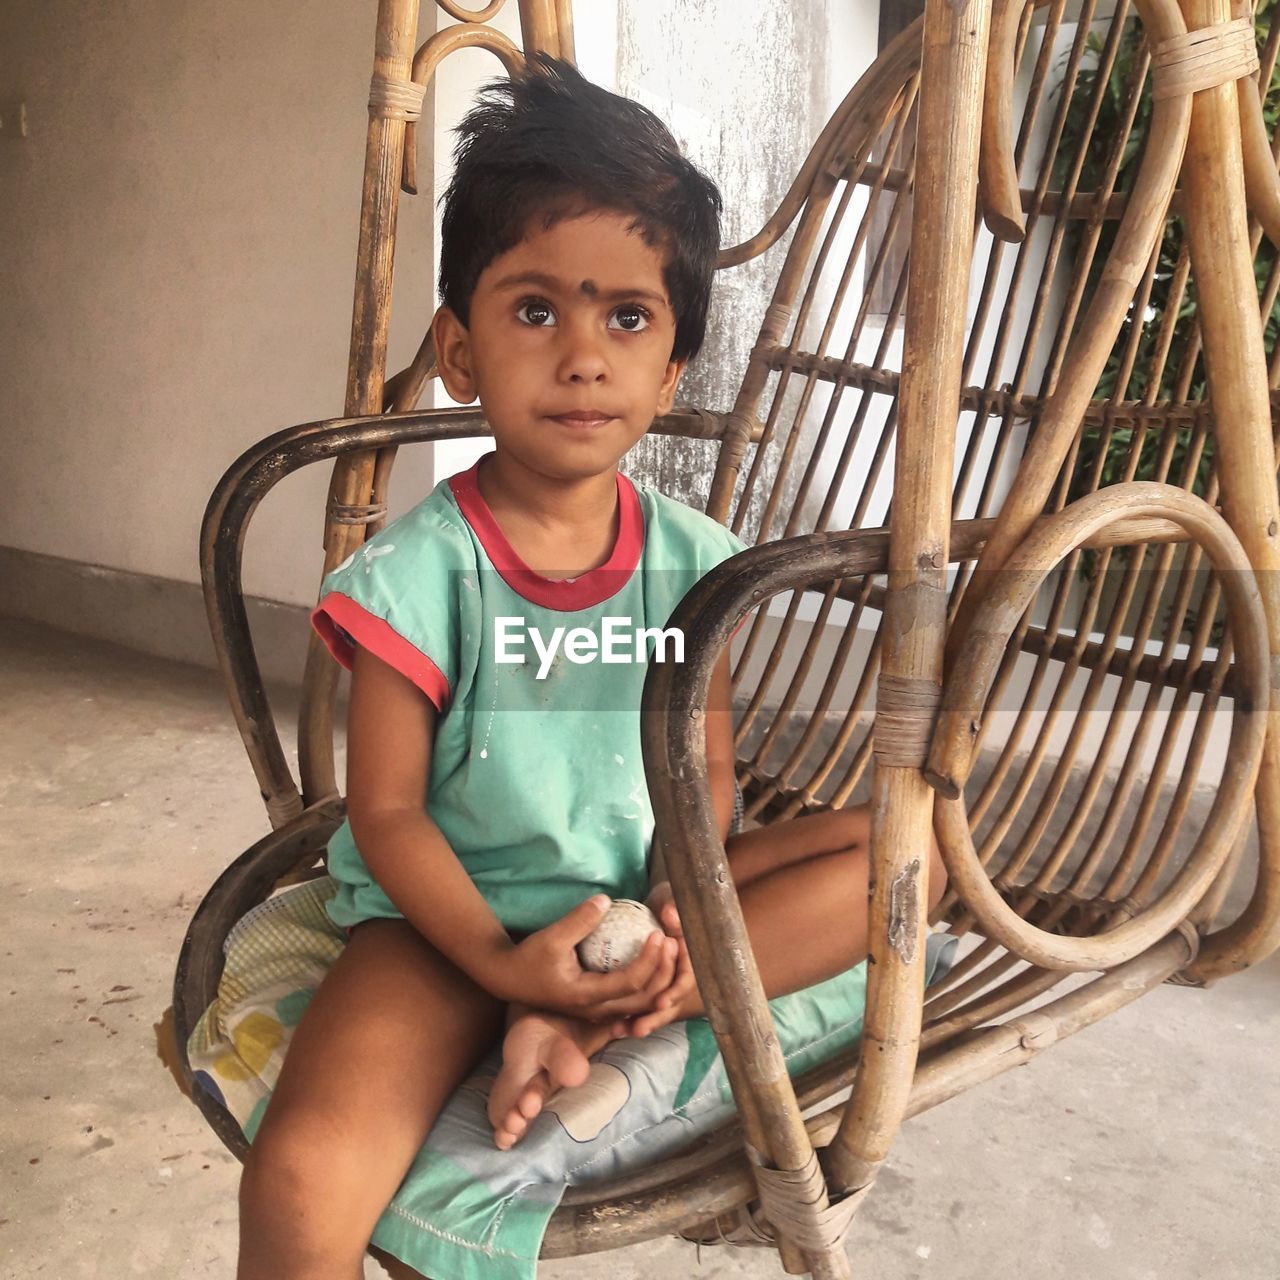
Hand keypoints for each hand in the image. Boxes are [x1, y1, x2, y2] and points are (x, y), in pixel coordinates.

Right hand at [489, 895, 679, 1022]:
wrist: (510, 979)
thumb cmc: (529, 958)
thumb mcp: (551, 937)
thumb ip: (579, 920)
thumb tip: (606, 900)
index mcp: (587, 997)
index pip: (630, 983)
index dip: (650, 960)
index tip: (658, 934)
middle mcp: (597, 1010)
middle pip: (645, 999)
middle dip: (664, 972)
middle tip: (673, 941)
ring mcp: (599, 1011)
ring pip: (642, 1003)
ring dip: (660, 978)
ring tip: (669, 948)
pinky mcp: (600, 1005)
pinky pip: (633, 998)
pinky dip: (649, 982)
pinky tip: (656, 959)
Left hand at [623, 881, 696, 1037]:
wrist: (665, 905)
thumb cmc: (669, 898)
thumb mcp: (670, 896)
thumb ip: (672, 904)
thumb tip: (670, 915)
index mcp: (690, 954)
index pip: (687, 978)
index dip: (675, 991)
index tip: (660, 1002)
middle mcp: (680, 972)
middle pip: (671, 1000)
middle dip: (656, 1017)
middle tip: (638, 1028)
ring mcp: (666, 981)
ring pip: (658, 1007)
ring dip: (644, 1021)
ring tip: (625, 1033)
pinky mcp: (652, 986)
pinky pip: (643, 1006)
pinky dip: (632, 1017)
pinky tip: (616, 1029)